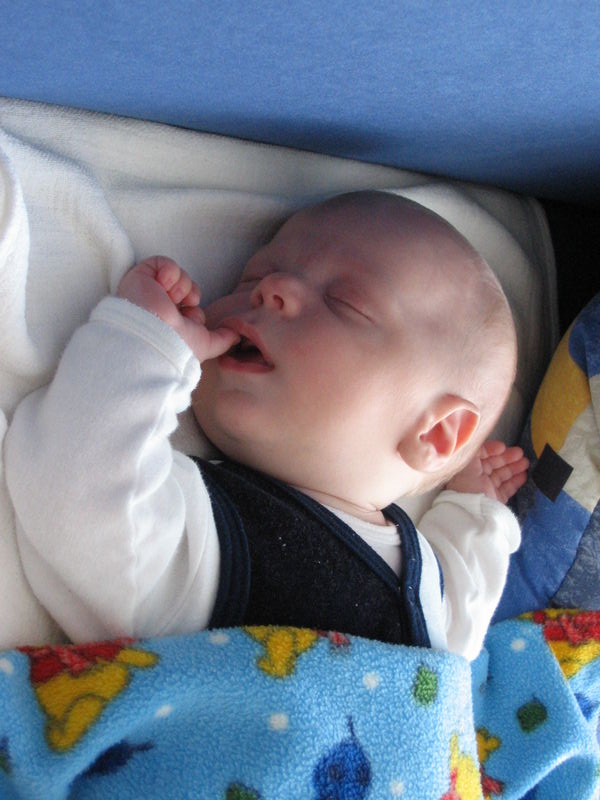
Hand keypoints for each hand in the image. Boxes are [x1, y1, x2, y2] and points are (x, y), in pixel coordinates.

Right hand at [117, 257, 238, 360]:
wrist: (152, 335)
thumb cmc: (177, 345)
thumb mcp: (206, 345)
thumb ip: (223, 339)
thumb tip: (237, 336)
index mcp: (169, 323)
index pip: (191, 305)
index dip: (195, 311)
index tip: (189, 321)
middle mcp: (157, 307)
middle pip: (186, 288)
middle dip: (190, 295)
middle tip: (183, 308)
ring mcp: (147, 291)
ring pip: (177, 275)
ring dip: (181, 287)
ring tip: (170, 299)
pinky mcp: (140, 276)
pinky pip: (162, 262)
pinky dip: (168, 272)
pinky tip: (162, 286)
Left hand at [445, 440, 528, 502]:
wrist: (473, 514)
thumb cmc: (468, 487)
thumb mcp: (468, 464)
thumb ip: (475, 451)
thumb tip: (482, 441)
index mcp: (466, 469)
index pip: (480, 456)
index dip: (492, 450)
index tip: (503, 447)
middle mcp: (475, 479)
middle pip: (493, 464)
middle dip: (507, 458)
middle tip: (521, 453)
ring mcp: (486, 490)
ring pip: (502, 475)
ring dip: (514, 468)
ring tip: (526, 462)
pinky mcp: (496, 501)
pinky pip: (507, 488)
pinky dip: (515, 481)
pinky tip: (524, 475)